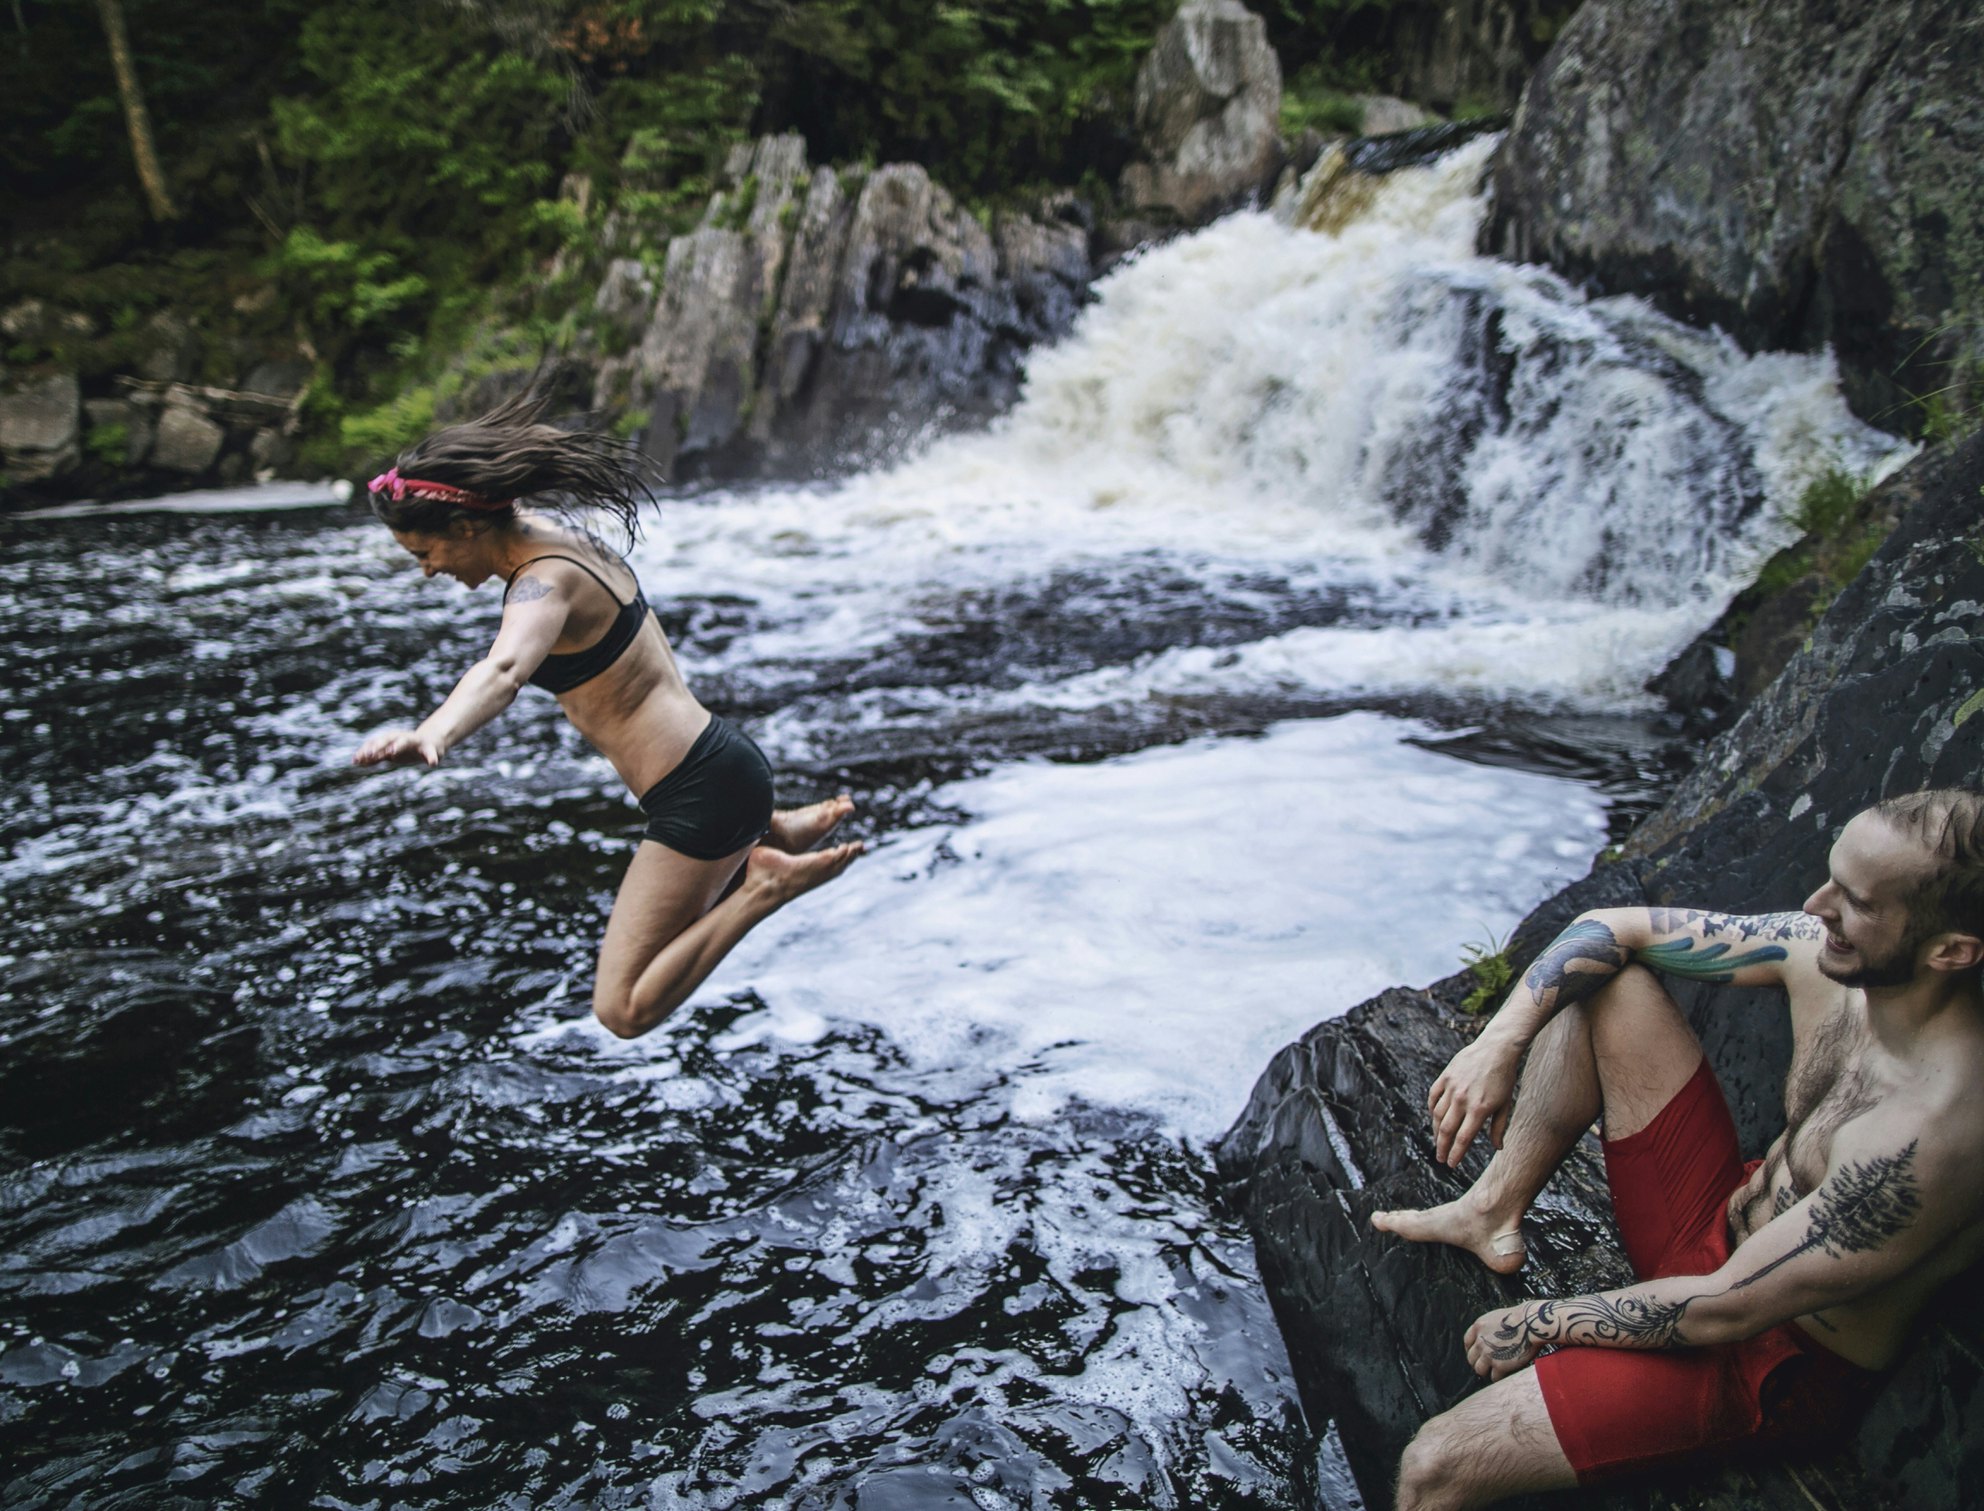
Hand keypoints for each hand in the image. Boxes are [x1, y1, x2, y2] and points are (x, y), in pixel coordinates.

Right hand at [353, 729, 443, 768]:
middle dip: (377, 746)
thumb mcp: (433, 752)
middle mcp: (398, 738)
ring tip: (356, 760)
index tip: (391, 753)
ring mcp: (390, 742)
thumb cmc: (431, 748)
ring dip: (367, 751)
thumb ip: (431, 757)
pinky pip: (374, 752)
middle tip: (368, 755)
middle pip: (386, 740)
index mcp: (411, 739)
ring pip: (376, 744)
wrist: (424, 741)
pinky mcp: (385, 749)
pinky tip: (356, 762)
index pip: (403, 741)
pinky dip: (366, 756)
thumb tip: (433, 762)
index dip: (397, 746)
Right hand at [1428, 1032, 1519, 1166]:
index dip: (1456, 1154)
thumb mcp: (1505, 1104)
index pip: (1463, 1138)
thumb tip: (1498, 1148)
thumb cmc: (1504, 1078)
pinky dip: (1432, 1109)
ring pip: (1437, 1115)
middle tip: (1440, 1158)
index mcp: (1480, 1109)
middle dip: (1442, 1147)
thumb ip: (1499, 1127)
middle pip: (1447, 1130)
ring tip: (1438, 1141)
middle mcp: (1463, 1100)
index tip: (1451, 1164)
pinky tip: (1434, 1117)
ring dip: (1436, 1131)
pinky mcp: (1445, 1077)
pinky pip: (1433, 1097)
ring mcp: (1452, 1087)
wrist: (1496, 1049)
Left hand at [1465, 1303, 1539, 1379]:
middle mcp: (1480, 1341)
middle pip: (1471, 1357)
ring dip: (1486, 1372)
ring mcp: (1488, 1354)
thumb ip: (1489, 1329)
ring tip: (1493, 1372)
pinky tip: (1504, 1375)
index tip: (1476, 1354)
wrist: (1530, 1324)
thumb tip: (1490, 1337)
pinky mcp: (1499, 1365)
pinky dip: (1499, 1378)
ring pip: (1479, 1369)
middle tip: (1485, 1365)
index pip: (1467, 1341)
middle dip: (1477, 1362)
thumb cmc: (1520, 1319)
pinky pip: (1494, 1377)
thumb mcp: (1497, 1317)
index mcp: (1479, 1327)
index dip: (1471, 1349)